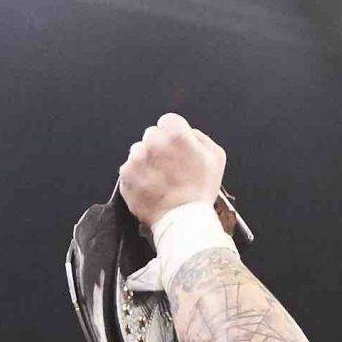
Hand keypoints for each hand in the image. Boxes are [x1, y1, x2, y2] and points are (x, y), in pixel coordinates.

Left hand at [119, 113, 227, 227]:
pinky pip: (129, 169)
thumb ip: (200, 137)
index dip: (173, 136)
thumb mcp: (216, 158)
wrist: (183, 221)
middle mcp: (153, 142)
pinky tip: (150, 188)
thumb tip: (189, 133)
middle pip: (152, 135)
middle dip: (159, 147)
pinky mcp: (126, 175)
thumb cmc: (201, 191)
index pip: (168, 121)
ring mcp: (137, 159)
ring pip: (138, 151)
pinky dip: (137, 177)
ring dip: (146, 161)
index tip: (177, 150)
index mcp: (176, 134)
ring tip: (159, 180)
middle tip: (169, 168)